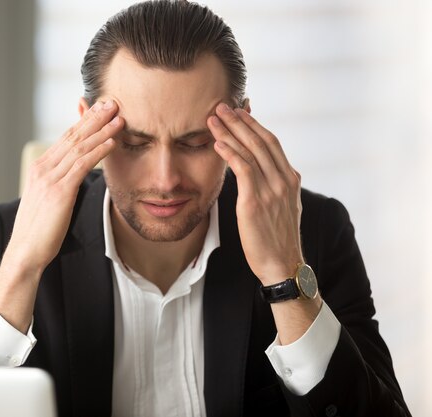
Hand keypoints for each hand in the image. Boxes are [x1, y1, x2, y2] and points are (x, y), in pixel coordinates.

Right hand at [5, 99, 123, 275]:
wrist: (25, 252)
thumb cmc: (39, 231)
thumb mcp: (47, 200)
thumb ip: (60, 183)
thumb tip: (75, 176)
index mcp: (40, 168)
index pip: (65, 138)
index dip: (84, 122)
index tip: (100, 109)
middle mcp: (43, 168)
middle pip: (73, 136)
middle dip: (94, 118)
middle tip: (113, 102)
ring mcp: (49, 178)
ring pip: (79, 147)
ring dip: (101, 130)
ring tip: (119, 118)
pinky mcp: (59, 191)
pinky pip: (81, 165)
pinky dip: (98, 151)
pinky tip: (112, 142)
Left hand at [207, 103, 302, 284]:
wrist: (282, 264)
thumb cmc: (277, 239)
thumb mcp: (281, 208)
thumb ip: (274, 187)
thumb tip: (261, 174)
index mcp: (290, 179)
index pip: (271, 143)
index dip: (254, 125)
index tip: (240, 112)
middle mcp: (283, 180)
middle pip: (260, 140)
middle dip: (240, 121)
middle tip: (223, 106)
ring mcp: (272, 190)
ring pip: (250, 151)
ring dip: (230, 131)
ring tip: (214, 118)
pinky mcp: (256, 201)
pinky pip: (243, 170)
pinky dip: (230, 153)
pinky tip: (218, 143)